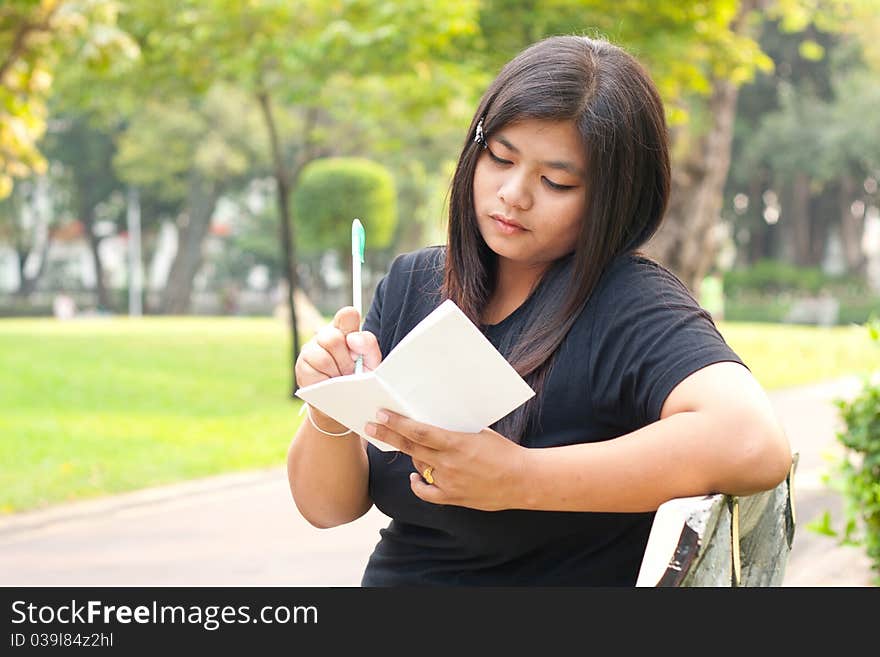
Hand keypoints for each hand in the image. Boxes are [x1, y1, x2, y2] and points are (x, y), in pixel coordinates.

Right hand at [294, 306, 381, 388]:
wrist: (344, 401)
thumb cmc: (359, 378)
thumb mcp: (371, 363)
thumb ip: (368, 346)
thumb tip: (353, 339)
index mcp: (345, 330)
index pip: (347, 315)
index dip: (351, 325)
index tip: (354, 343)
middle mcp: (325, 335)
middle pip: (333, 339)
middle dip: (345, 361)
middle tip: (350, 371)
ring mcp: (310, 349)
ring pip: (323, 358)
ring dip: (336, 373)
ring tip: (341, 379)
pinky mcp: (301, 367)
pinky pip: (313, 373)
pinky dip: (325, 382)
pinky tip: (330, 385)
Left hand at [365, 410, 526, 510]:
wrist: (522, 480)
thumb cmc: (504, 452)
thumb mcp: (479, 432)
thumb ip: (454, 431)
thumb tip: (432, 424)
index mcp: (456, 443)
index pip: (419, 431)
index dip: (397, 423)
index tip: (381, 414)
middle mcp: (448, 464)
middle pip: (410, 448)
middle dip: (388, 435)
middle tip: (371, 426)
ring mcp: (449, 482)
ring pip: (419, 466)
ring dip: (412, 455)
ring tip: (409, 445)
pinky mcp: (453, 498)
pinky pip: (426, 492)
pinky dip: (417, 484)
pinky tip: (413, 476)